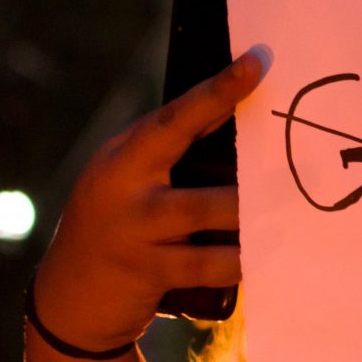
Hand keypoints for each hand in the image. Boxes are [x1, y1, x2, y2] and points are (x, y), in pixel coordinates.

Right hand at [32, 48, 268, 352]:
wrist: (69, 300)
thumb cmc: (116, 224)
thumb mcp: (128, 179)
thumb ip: (171, 150)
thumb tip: (236, 110)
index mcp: (124, 156)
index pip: (175, 114)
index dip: (219, 87)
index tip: (259, 61)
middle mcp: (125, 187)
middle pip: (186, 151)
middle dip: (241, 153)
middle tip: (292, 155)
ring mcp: (135, 231)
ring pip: (207, 210)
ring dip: (249, 211)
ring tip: (290, 207)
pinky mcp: (148, 273)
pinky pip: (208, 264)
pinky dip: (238, 260)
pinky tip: (261, 257)